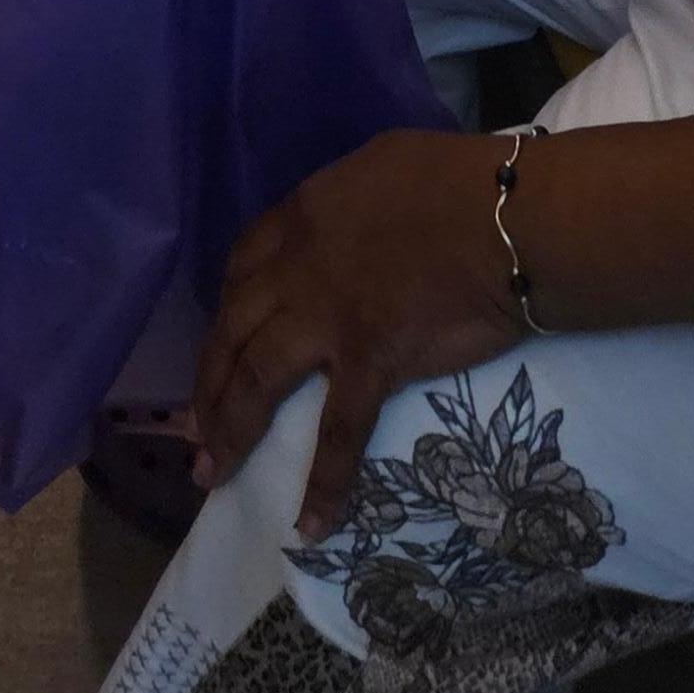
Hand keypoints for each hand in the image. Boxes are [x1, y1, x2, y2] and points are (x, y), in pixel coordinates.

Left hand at [195, 131, 523, 534]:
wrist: (502, 219)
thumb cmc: (456, 182)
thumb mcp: (379, 167)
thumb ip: (348, 206)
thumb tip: (347, 227)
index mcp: (301, 217)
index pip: (241, 267)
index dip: (224, 310)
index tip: (219, 342)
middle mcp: (297, 269)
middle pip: (231, 329)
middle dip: (206, 382)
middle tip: (191, 428)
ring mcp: (327, 319)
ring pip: (257, 378)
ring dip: (230, 430)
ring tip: (211, 475)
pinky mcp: (369, 362)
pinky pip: (338, 434)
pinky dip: (323, 485)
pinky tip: (309, 526)